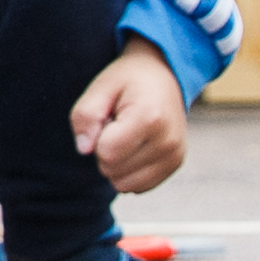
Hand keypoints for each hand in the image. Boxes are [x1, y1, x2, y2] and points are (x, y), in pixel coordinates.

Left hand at [70, 38, 186, 193]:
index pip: (106, 153)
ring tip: (127, 134)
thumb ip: (85, 116)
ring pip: (124, 185)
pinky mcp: (175, 165)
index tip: (110, 117)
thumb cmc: (128, 80)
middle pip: (112, 170)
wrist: (165, 74)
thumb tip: (84, 149)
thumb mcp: (101, 86)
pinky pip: (138, 186)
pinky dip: (129, 171)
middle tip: (119, 124)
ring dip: (117, 163)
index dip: (97, 136)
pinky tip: (137, 145)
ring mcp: (174, 156)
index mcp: (149, 119)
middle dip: (105, 150)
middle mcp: (167, 142)